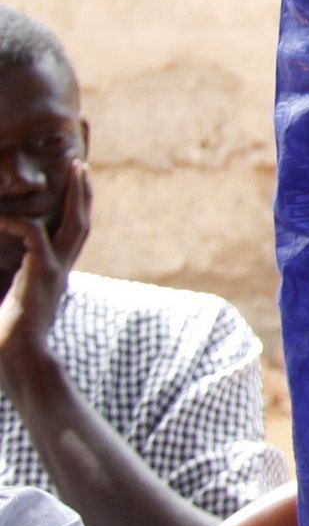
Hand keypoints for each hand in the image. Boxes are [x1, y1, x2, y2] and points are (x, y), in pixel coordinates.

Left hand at [0, 160, 84, 393]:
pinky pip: (34, 236)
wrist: (18, 361)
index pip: (71, 236)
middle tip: (81, 165)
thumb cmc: (6, 340)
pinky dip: (18, 222)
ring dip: (75, 196)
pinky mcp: (42, 274)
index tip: (74, 188)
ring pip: (73, 224)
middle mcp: (61, 270)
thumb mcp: (5, 302)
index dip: (75, 210)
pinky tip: (0, 217)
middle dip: (83, 193)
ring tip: (75, 170)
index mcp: (53, 276)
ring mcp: (55, 272)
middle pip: (81, 223)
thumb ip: (4, 285)